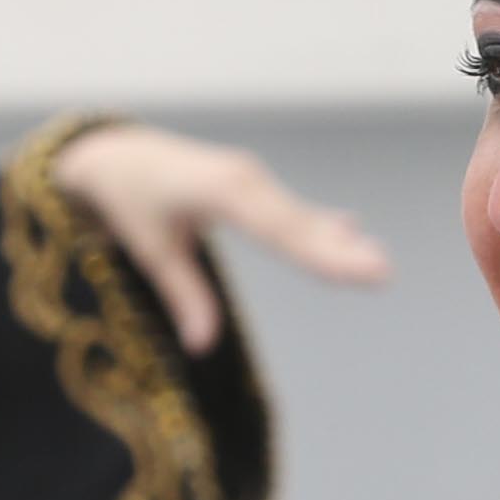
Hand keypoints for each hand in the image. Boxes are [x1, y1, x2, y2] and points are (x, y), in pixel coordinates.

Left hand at [48, 122, 390, 354]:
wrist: (116, 153)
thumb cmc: (128, 201)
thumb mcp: (150, 250)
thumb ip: (181, 294)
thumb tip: (201, 345)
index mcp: (220, 190)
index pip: (278, 230)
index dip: (319, 252)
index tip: (354, 269)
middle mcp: (245, 179)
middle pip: (299, 224)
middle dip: (340, 250)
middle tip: (383, 273)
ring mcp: (252, 180)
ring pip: (300, 217)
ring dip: (338, 242)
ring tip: (379, 265)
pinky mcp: (252, 187)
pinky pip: (290, 211)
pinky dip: (318, 224)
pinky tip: (350, 230)